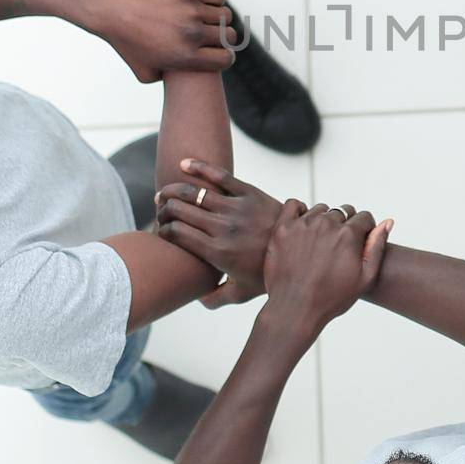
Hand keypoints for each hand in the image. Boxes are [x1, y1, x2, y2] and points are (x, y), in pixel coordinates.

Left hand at [96, 0, 231, 81]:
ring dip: (220, 17)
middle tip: (214, 33)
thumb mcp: (145, 73)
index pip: (226, 59)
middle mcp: (192, 34)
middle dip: (224, 37)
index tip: (219, 52)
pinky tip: (204, 2)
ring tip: (209, 17)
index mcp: (186, 57)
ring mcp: (191, 9)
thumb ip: (169, 79)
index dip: (225, 57)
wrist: (111, 9)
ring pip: (225, 14)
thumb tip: (185, 81)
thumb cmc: (127, 42)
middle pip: (228, 36)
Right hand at [155, 159, 288, 300]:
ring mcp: (237, 208)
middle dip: (163, 210)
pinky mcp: (250, 193)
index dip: (162, 230)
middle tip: (160, 211)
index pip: (177, 234)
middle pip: (180, 211)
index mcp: (217, 252)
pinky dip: (199, 167)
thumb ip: (216, 298)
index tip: (160, 231)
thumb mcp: (243, 292)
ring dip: (173, 191)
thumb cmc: (270, 272)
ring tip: (165, 194)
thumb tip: (196, 299)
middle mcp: (224, 228)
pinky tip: (184, 164)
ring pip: (194, 192)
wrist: (305, 250)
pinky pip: (220, 176)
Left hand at [261, 200, 391, 342]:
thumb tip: (387, 222)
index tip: (358, 242)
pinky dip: (299, 211)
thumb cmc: (331, 298)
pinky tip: (303, 227)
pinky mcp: (283, 228)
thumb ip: (377, 246)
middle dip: (344, 225)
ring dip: (323, 220)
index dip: (364, 230)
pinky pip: (294, 205)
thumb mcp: (364, 278)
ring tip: (319, 243)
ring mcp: (303, 224)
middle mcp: (326, 224)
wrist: (294, 309)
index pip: (364, 217)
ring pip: (320, 210)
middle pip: (342, 212)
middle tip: (336, 247)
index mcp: (348, 234)